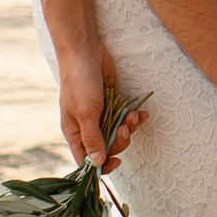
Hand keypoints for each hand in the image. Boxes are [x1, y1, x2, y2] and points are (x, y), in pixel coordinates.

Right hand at [59, 43, 146, 171]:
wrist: (86, 52)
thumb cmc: (80, 82)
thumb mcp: (86, 113)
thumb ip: (92, 138)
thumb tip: (97, 164)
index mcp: (75, 133)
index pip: (86, 159)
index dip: (101, 165)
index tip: (116, 162)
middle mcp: (87, 126)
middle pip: (107, 147)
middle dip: (120, 140)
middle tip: (125, 128)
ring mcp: (100, 114)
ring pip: (119, 132)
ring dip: (129, 127)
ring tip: (134, 116)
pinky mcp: (112, 103)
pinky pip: (125, 117)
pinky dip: (134, 117)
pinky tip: (142, 112)